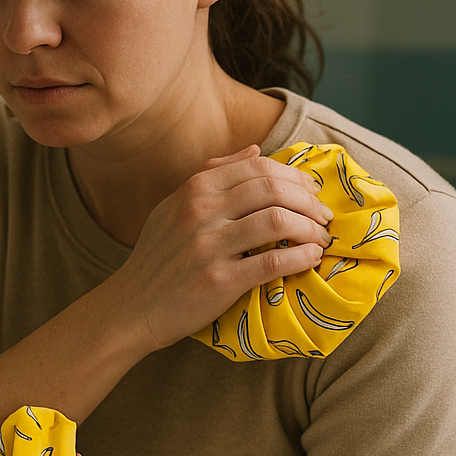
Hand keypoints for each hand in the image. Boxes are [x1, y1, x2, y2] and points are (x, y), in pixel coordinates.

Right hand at [114, 145, 333, 351]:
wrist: (132, 307)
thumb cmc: (158, 257)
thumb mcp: (174, 206)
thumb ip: (213, 175)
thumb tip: (254, 148)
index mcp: (193, 190)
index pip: (256, 166)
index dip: (293, 176)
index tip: (310, 191)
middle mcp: (199, 212)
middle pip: (272, 189)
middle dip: (308, 200)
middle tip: (323, 216)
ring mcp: (208, 246)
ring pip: (277, 220)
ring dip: (310, 228)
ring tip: (321, 238)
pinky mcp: (219, 281)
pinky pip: (272, 262)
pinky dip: (300, 257)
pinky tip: (310, 258)